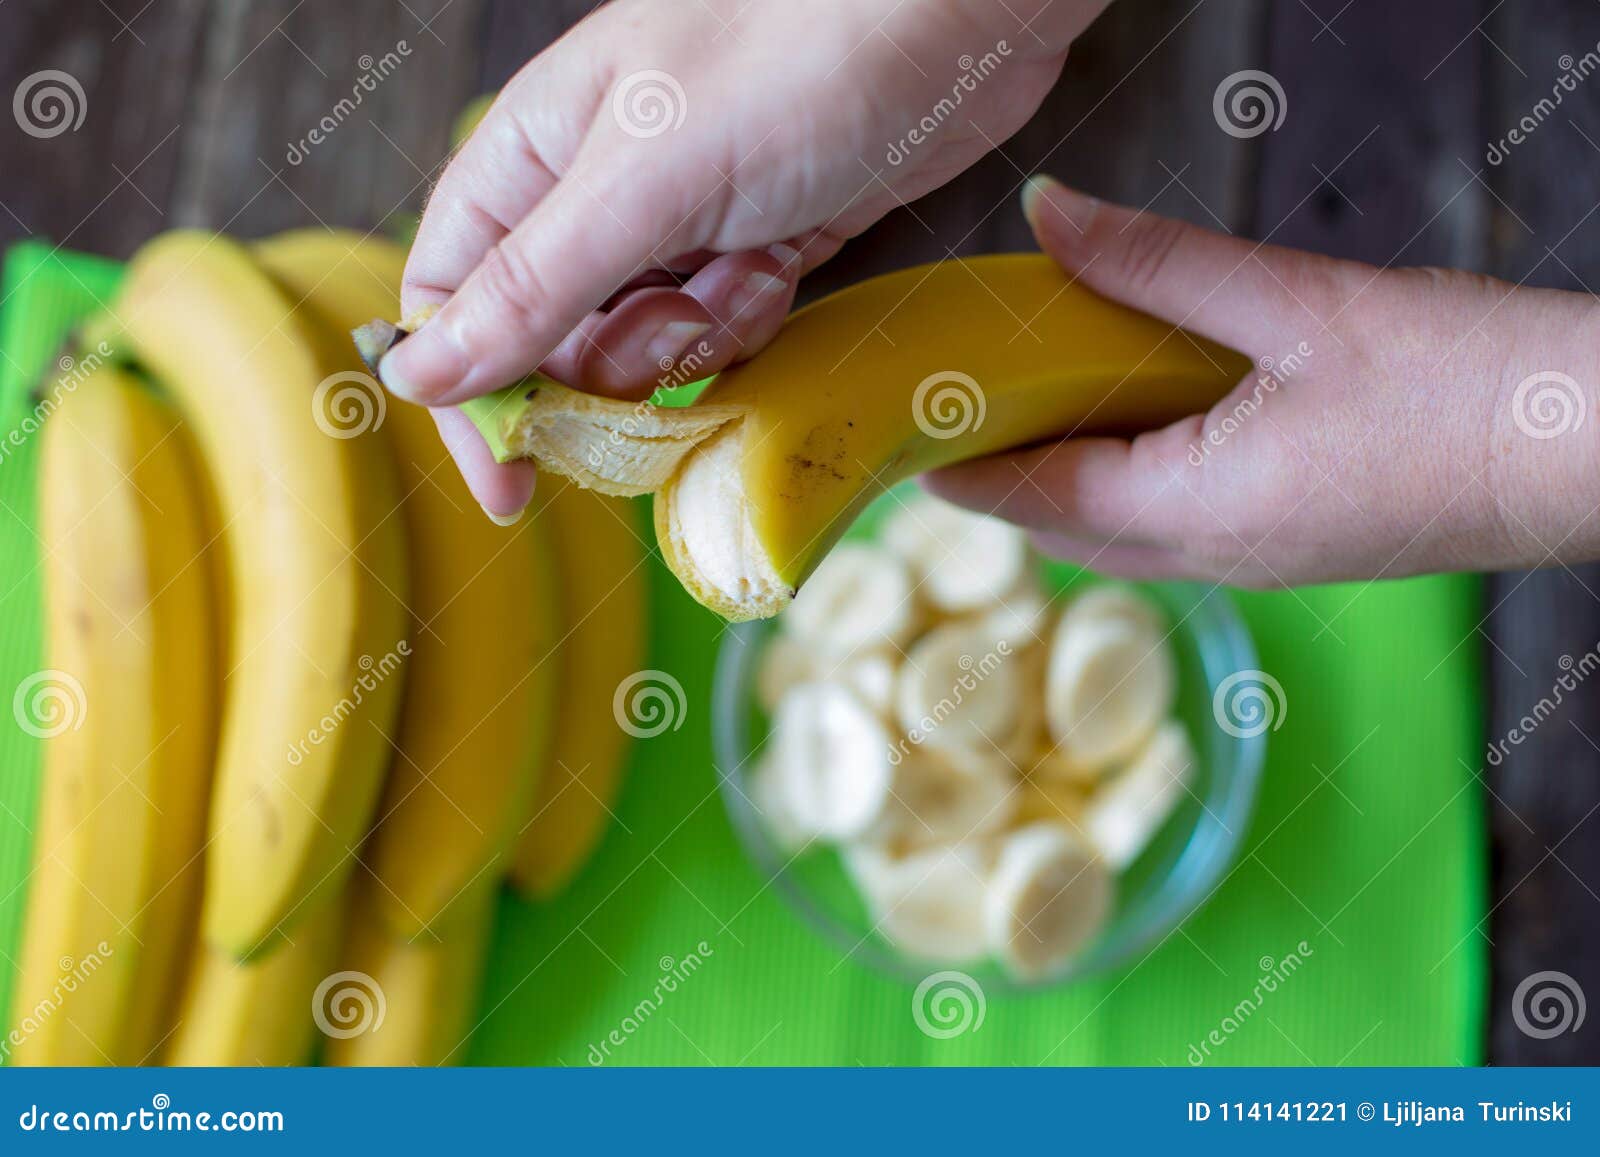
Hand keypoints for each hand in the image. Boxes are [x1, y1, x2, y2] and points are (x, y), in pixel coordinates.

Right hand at [386, 0, 1106, 517]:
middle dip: (614, 369)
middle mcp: (597, 188)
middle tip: (680, 331)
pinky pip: (726, 328)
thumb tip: (421, 377)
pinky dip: (751, 319)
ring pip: (645, 346)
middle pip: (553, 340)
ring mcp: (683, 218)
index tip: (514, 485)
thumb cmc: (798, 55)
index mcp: (535, 151)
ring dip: (696, 342)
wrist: (957, 15)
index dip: (471, 398)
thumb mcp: (644, 182)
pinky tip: (784, 265)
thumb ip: (533, 287)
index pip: (453, 297)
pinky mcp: (763, 241)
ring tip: (749, 270)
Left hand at [928, 176, 1599, 585]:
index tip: (901, 427)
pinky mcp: (1292, 545)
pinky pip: (1175, 523)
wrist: (1594, 449)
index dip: (954, 464)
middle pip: (1060, 527)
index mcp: (1195, 510)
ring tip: (1042, 390)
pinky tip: (1141, 409)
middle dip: (1003, 471)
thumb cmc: (1465, 385)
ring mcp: (1255, 562)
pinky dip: (1131, 475)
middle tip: (965, 396)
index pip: (1028, 498)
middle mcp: (1212, 557)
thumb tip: (1048, 217)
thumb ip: (1158, 263)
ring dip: (1068, 473)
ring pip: (1116, 530)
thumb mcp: (1297, 305)